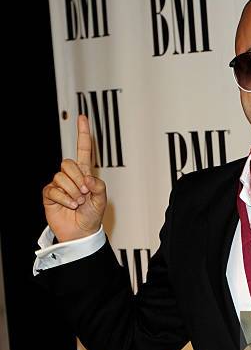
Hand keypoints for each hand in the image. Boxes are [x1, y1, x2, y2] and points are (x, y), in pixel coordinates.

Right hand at [43, 114, 106, 241]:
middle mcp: (71, 176)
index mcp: (85, 174)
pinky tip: (70, 205)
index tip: (82, 117)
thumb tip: (86, 178)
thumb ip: (98, 185)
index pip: (83, 150)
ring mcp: (59, 185)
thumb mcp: (101, 200)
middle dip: (77, 178)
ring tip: (78, 202)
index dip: (83, 134)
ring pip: (61, 176)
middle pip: (68, 163)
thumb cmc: (92, 215)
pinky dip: (64, 198)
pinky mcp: (49, 194)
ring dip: (72, 191)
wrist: (82, 232)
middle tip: (84, 193)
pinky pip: (53, 190)